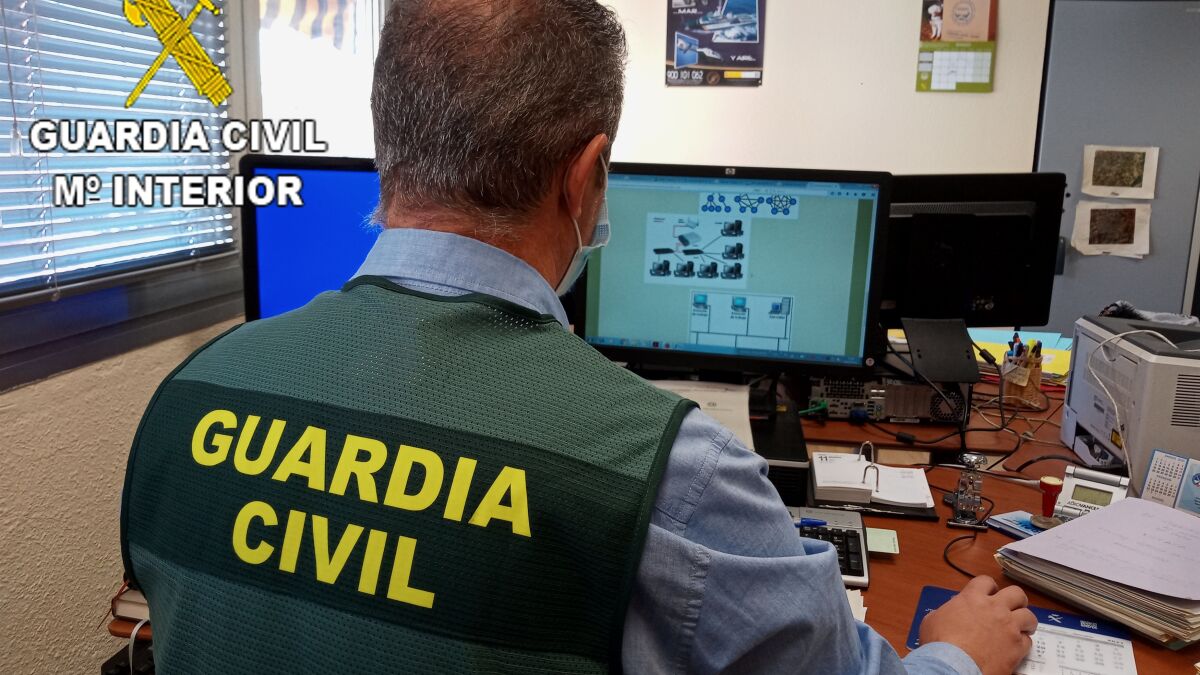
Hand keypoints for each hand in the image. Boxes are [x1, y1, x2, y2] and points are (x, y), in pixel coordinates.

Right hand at [919, 576, 1037, 674]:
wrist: (952, 665)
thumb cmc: (940, 644)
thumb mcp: (933, 620)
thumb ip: (947, 611)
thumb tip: (948, 614)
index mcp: (972, 598)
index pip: (986, 581)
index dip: (989, 587)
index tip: (990, 593)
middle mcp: (994, 608)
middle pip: (1016, 593)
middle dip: (1017, 600)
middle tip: (1013, 607)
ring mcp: (1008, 627)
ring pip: (1029, 616)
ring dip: (1025, 621)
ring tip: (1022, 628)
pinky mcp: (1016, 646)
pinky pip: (1027, 641)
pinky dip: (1022, 643)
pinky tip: (1015, 647)